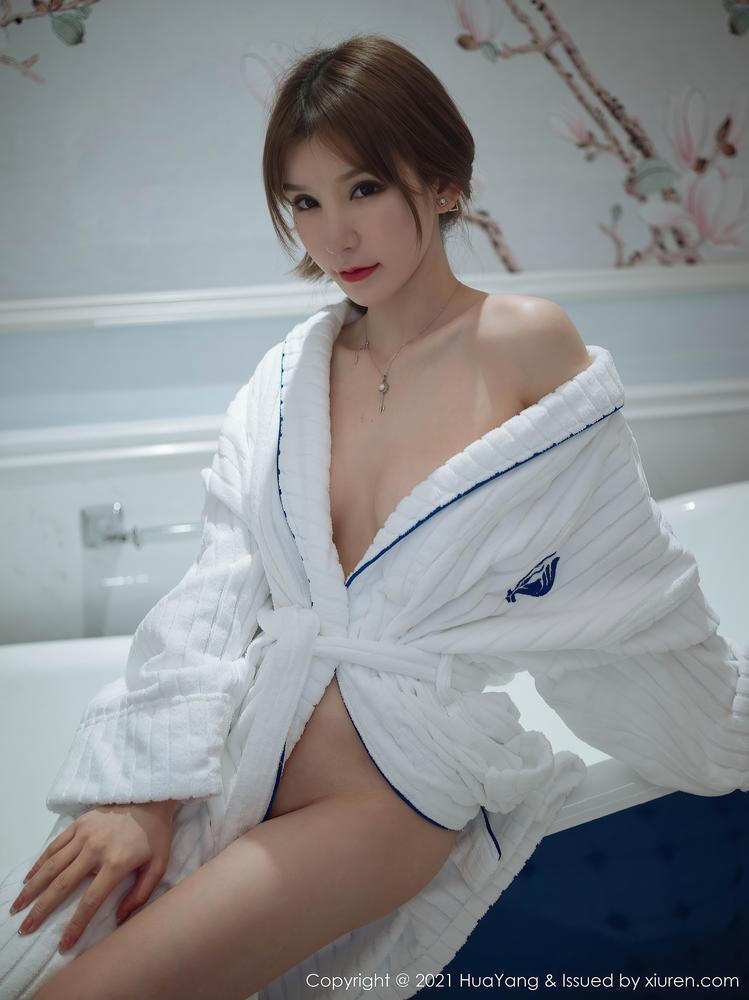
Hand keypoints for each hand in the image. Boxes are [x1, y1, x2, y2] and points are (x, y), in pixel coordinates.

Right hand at [9, 800, 177, 952]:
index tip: (63, 944)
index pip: (91, 901)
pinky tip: (29, 877)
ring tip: (18, 906)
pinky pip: (55, 845)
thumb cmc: (156, 835)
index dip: (76, 925)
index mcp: (117, 863)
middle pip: (62, 885)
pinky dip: (40, 862)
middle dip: (42, 910)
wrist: (152, 798)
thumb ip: (141, 894)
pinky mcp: (80, 823)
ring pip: (53, 865)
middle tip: (25, 928)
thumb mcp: (159, 865)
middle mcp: (96, 849)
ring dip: (33, 887)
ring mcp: (85, 834)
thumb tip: (120, 918)